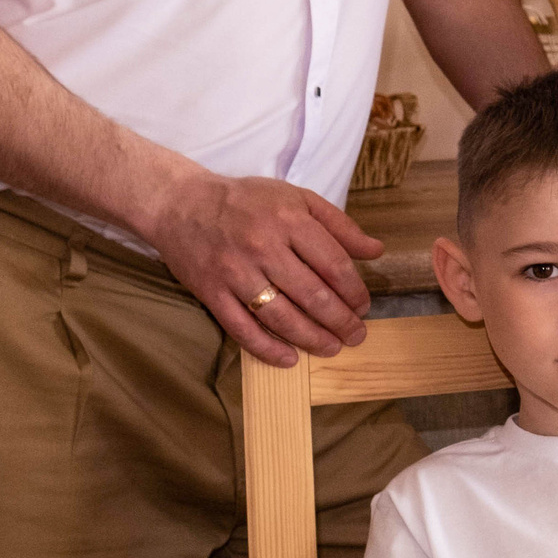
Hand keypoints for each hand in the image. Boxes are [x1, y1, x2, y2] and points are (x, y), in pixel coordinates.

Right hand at [143, 172, 381, 365]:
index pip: (333, 264)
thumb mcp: (297, 198)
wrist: (181, 204)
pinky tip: (289, 359)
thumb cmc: (247, 201)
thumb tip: (376, 251)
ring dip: (311, 338)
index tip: (363, 307)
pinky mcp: (211, 292)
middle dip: (340, 320)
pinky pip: (242, 328)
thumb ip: (339, 224)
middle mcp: (263, 246)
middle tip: (356, 336)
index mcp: (289, 220)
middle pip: (311, 294)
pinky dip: (266, 348)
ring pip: (280, 315)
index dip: (353, 291)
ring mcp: (235, 272)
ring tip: (331, 348)